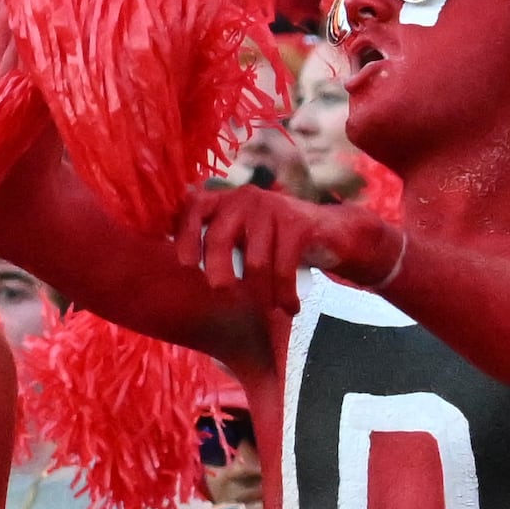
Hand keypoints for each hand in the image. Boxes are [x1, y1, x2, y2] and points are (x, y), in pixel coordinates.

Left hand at [171, 181, 397, 309]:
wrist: (331, 233)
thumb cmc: (274, 242)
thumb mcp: (242, 238)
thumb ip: (214, 242)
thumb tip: (178, 263)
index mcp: (225, 201)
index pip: (194, 209)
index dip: (185, 235)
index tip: (184, 264)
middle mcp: (246, 198)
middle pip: (220, 237)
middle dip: (217, 269)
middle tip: (221, 291)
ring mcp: (274, 208)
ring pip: (256, 260)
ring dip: (260, 291)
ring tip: (268, 310)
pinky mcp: (299, 224)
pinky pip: (283, 266)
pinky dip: (284, 292)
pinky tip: (289, 308)